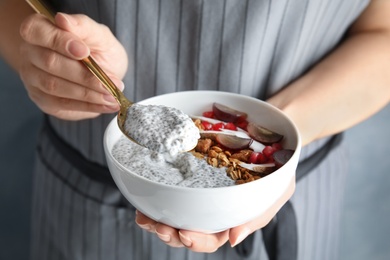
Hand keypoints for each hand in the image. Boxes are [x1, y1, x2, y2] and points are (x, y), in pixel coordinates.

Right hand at [19, 12, 127, 119]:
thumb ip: (83, 26)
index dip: (59, 42)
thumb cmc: (97, 49)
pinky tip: (107, 104)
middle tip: (112, 82)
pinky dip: (90, 106)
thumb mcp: (98, 35)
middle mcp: (30, 54)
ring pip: (56, 87)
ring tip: (113, 95)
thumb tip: (63, 20)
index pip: (37, 32)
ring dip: (89, 94)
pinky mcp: (44, 101)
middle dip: (85, 75)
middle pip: (50, 63)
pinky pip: (64, 105)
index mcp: (38, 30)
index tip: (85, 51)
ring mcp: (34, 80)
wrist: (102, 71)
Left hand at [135, 177, 294, 252]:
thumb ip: (258, 215)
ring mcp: (200, 194)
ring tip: (145, 217)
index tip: (185, 234)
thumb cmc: (278, 166)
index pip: (214, 239)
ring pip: (175, 216)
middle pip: (189, 231)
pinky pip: (171, 191)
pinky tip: (144, 200)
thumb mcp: (278, 189)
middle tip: (158, 226)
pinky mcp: (191, 177)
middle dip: (171, 234)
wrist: (270, 135)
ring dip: (158, 221)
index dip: (198, 241)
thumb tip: (234, 240)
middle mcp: (213, 210)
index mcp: (233, 218)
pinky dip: (155, 198)